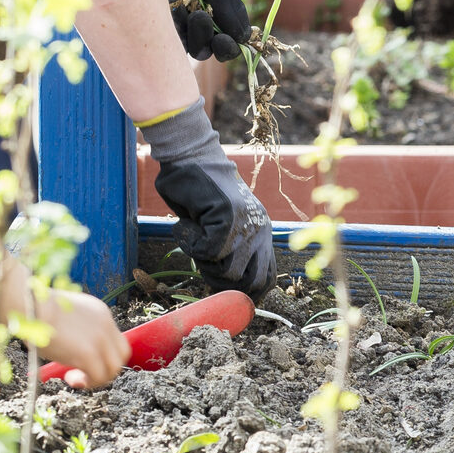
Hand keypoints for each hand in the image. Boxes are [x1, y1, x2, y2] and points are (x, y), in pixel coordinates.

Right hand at [37, 289, 129, 389]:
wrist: (31, 304)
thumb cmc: (37, 309)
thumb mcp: (64, 315)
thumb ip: (75, 329)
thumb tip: (67, 347)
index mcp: (101, 313)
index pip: (115, 339)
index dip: (104, 355)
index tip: (83, 359)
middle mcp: (106, 325)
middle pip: (122, 354)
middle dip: (106, 369)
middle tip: (84, 374)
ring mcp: (99, 339)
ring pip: (114, 368)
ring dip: (97, 379)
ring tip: (76, 378)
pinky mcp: (88, 353)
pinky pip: (99, 376)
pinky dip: (88, 383)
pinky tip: (70, 378)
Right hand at [138, 100, 274, 296]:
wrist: (192, 158)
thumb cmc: (201, 193)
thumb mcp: (224, 225)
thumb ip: (231, 249)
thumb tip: (228, 286)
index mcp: (262, 233)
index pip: (267, 278)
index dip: (246, 294)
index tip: (223, 294)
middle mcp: (260, 230)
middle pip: (249, 283)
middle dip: (220, 283)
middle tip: (201, 263)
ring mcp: (246, 224)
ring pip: (228, 271)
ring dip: (203, 262)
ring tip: (194, 237)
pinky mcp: (228, 218)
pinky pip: (207, 252)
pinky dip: (190, 244)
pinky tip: (186, 224)